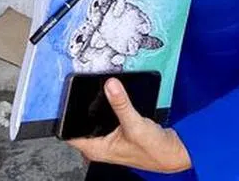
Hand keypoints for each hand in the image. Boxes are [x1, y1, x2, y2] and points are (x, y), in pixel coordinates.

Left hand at [67, 78, 191, 173]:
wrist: (173, 153)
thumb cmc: (155, 150)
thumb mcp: (136, 125)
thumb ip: (122, 104)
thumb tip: (110, 86)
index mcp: (96, 149)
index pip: (69, 132)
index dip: (65, 114)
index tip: (66, 94)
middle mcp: (99, 146)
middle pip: (79, 122)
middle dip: (80, 105)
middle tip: (81, 85)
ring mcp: (107, 139)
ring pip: (92, 119)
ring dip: (94, 105)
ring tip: (95, 87)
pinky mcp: (116, 132)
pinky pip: (104, 117)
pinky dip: (106, 107)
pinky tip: (111, 96)